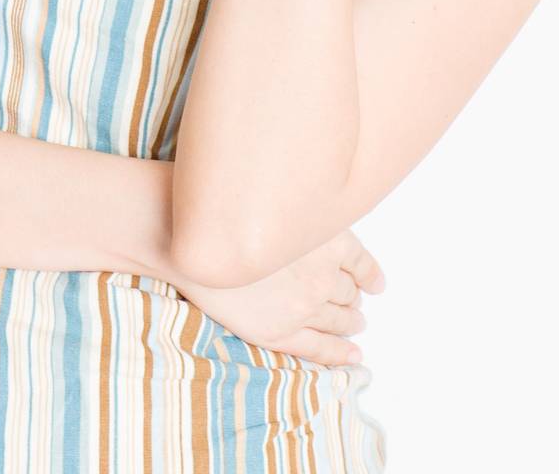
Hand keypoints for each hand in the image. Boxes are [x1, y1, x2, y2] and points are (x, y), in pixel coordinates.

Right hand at [168, 227, 385, 365]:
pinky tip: (351, 357)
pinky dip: (340, 355)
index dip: (370, 274)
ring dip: (350, 323)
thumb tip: (327, 232)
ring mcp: (301, 306)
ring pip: (340, 321)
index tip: (376, 283)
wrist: (182, 235)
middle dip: (354, 298)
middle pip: (349, 292)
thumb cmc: (222, 209)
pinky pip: (320, 349)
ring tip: (354, 325)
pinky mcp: (279, 332)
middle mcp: (320, 273)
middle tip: (356, 304)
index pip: (360, 262)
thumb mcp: (278, 202)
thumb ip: (306, 219)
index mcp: (324, 238)